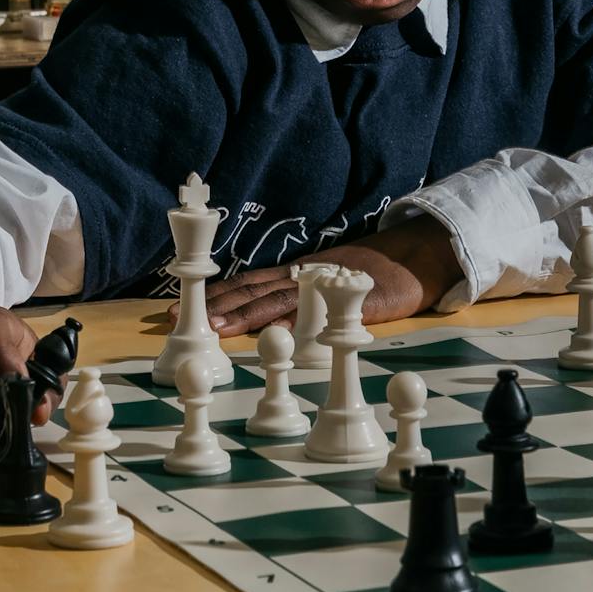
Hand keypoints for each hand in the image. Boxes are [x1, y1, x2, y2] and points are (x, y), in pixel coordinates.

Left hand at [200, 214, 464, 339]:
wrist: (415, 259)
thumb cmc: (371, 276)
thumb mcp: (326, 282)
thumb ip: (298, 297)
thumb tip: (264, 316)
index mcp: (296, 274)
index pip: (247, 282)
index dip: (215, 294)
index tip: (178, 304)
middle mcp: (304, 276)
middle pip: (253, 289)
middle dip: (216, 305)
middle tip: (178, 316)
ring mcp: (327, 286)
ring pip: (279, 300)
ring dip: (246, 315)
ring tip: (216, 329)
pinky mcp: (353, 300)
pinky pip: (322, 313)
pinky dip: (298, 322)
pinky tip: (275, 332)